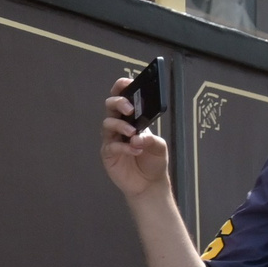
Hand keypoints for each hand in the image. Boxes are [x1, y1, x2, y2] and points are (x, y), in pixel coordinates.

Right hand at [101, 74, 172, 204]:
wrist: (149, 184)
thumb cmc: (153, 161)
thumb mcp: (160, 147)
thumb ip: (152, 139)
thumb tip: (138, 137)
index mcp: (132, 119)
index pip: (123, 98)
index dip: (121, 88)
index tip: (126, 82)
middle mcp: (120, 126)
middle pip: (110, 106)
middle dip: (118, 103)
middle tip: (130, 109)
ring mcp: (112, 140)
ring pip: (107, 124)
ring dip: (120, 126)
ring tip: (133, 133)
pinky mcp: (108, 154)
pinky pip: (110, 146)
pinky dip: (123, 147)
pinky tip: (135, 150)